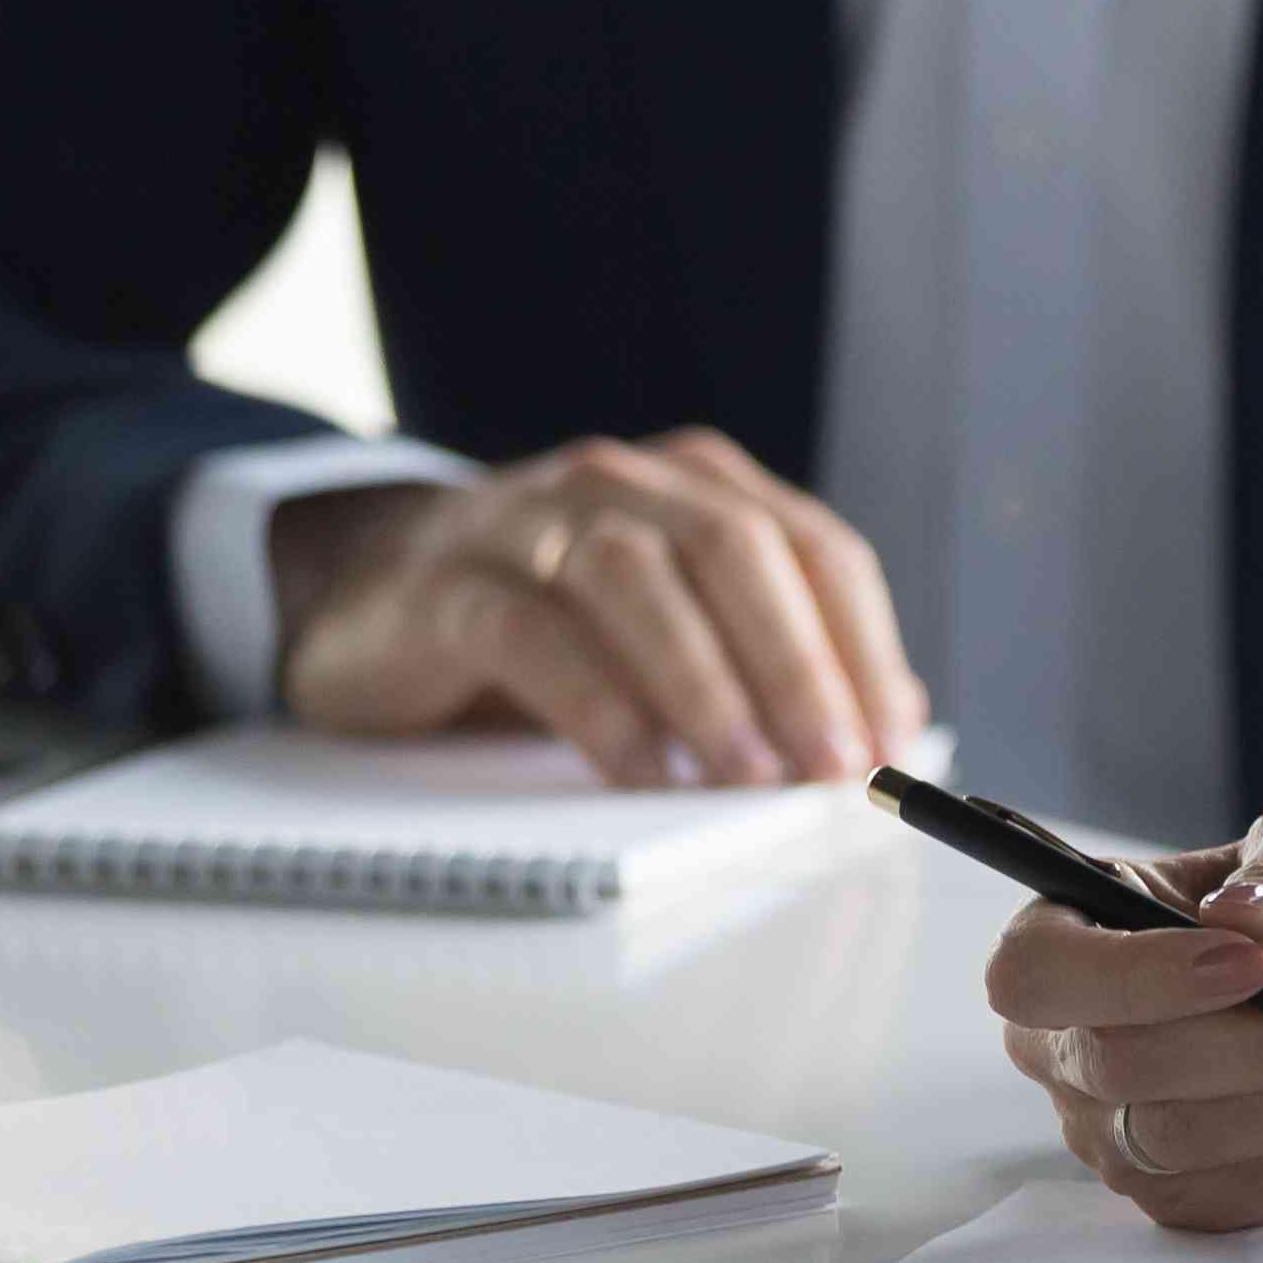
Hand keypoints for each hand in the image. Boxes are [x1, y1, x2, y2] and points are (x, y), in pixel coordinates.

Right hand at [273, 427, 925, 785]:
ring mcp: (531, 523)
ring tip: (750, 777)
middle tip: (832, 765)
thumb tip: (891, 718)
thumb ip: (775, 652)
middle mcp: (623, 485)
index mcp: (701, 485)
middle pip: (738, 551)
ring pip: (638, 580)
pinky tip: (641, 773)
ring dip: (708, 685)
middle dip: (799, 663)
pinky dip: (601, 708)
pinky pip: (536, 637)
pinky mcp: (452, 585)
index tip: (892, 741)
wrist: (371, 591)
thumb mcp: (672, 624)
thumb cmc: (548, 618)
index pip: (816, 549)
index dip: (863, 646)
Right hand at [991, 794, 1262, 1229]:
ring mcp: (1115, 1134)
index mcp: (1070, 932)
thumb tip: (1248, 916)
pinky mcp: (1181, 1198)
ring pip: (1191, 1141)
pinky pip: (1247, 1190)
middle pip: (1124, 1067)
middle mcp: (1068, 1045)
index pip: (1036, 973)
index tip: (1261, 961)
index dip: (1137, 977)